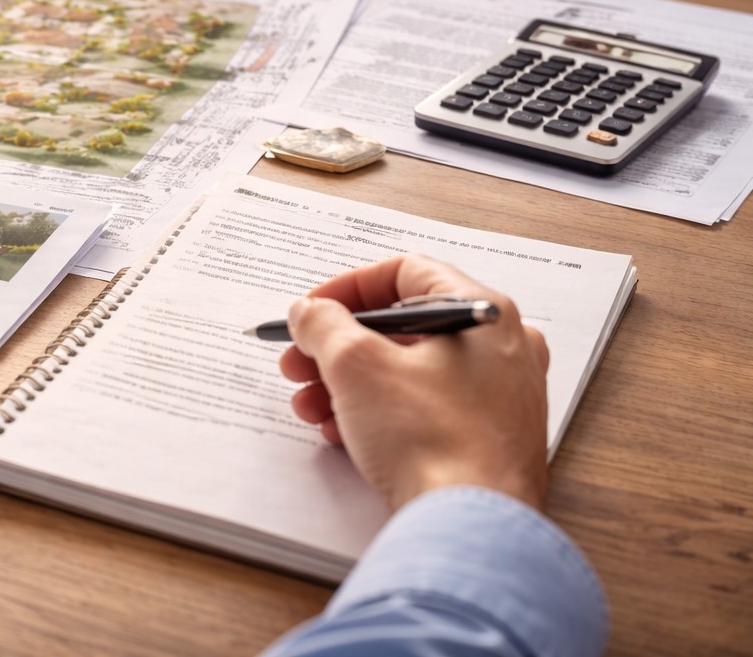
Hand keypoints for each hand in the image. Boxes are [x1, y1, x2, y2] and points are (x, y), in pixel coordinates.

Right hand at [280, 254, 550, 512]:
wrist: (470, 528)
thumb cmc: (432, 440)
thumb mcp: (356, 365)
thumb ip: (324, 324)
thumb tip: (310, 311)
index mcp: (481, 313)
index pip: (405, 272)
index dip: (347, 288)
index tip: (312, 310)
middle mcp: (501, 348)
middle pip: (403, 326)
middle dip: (338, 346)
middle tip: (300, 362)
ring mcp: (500, 397)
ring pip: (410, 372)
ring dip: (350, 384)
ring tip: (311, 407)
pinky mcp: (488, 439)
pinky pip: (424, 410)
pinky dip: (380, 414)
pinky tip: (344, 435)